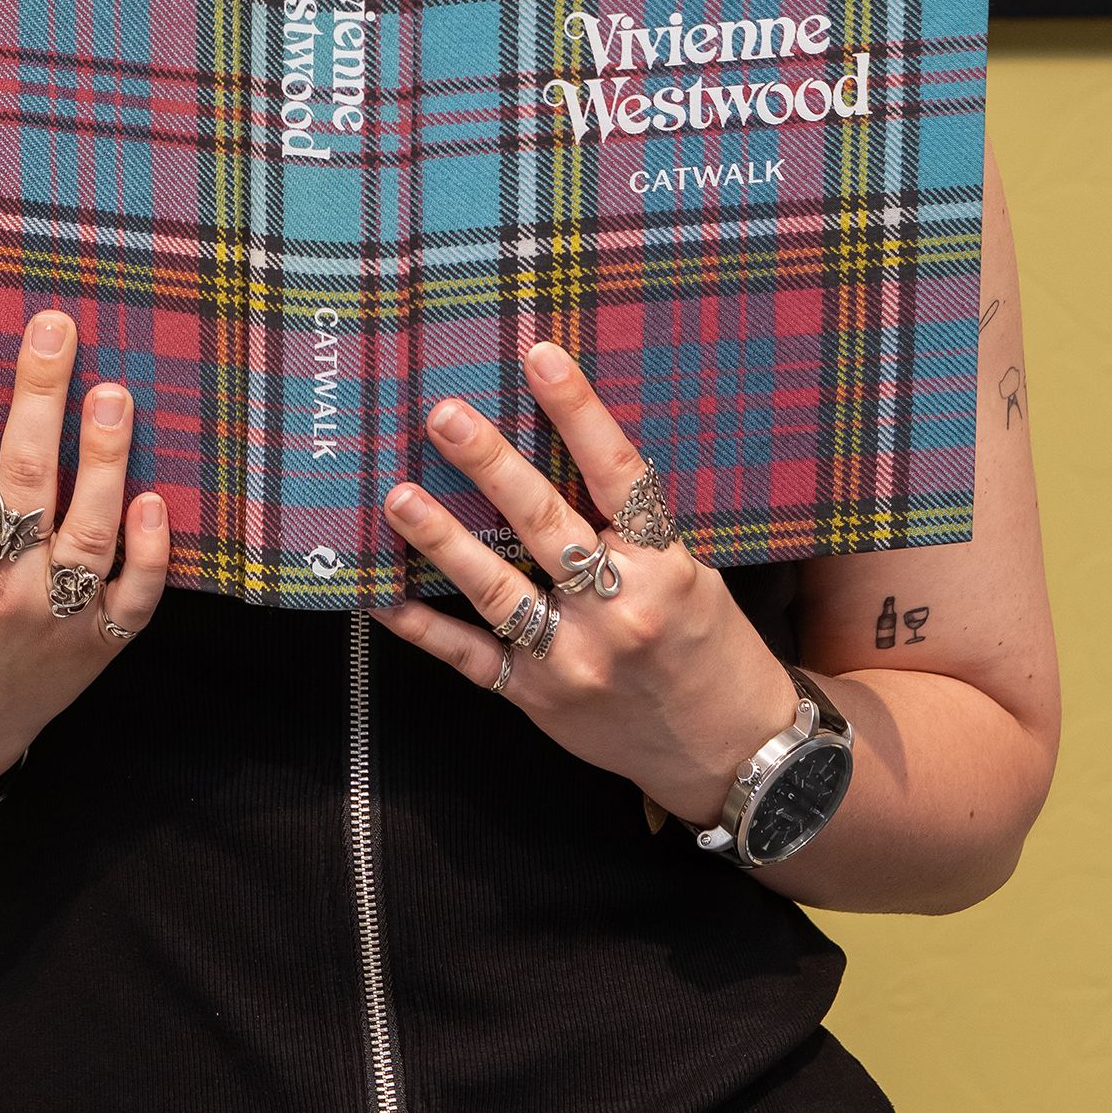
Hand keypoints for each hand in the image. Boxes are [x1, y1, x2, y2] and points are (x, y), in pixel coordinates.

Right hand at [0, 294, 171, 784]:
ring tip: (113, 392)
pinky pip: (132, 596)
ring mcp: (55, 620)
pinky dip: (147, 550)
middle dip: (37, 397)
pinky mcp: (97, 645)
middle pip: (23, 478)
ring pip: (86, 530)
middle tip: (55, 328)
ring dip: (102, 458)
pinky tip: (154, 497)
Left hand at [380, 339, 798, 826]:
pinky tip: (381, 595)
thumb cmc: (710, 648)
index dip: (579, 412)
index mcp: (667, 567)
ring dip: (442, 540)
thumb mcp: (694, 575)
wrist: (730, 756)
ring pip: (498, 590)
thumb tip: (566, 446)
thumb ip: (635, 527)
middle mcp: (619, 611)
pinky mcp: (537, 697)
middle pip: (546, 524)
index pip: (619, 475)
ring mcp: (573, 660)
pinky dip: (423, 627)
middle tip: (444, 415)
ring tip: (398, 495)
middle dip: (491, 466)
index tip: (540, 356)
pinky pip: (469, 657)